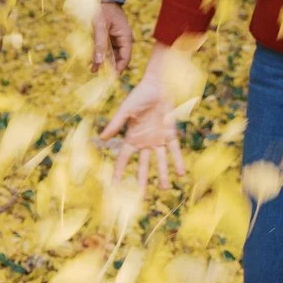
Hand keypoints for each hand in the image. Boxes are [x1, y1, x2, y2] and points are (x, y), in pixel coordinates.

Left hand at [93, 3, 134, 73]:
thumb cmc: (102, 9)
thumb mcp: (100, 26)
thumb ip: (99, 44)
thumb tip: (98, 63)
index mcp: (126, 37)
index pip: (125, 58)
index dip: (118, 69)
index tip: (108, 78)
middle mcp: (122, 39)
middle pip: (118, 58)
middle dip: (108, 67)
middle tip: (97, 74)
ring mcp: (115, 38)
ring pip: (111, 54)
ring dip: (103, 61)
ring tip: (92, 68)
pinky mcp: (108, 36)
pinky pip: (105, 49)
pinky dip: (99, 54)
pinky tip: (91, 58)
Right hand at [97, 44, 188, 188]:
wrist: (159, 85)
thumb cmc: (140, 95)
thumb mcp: (126, 110)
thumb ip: (115, 124)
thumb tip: (102, 137)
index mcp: (132, 137)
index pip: (124, 159)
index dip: (119, 171)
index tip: (115, 186)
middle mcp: (145, 142)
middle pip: (144, 166)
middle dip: (143, 181)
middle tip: (142, 197)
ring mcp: (158, 139)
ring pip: (160, 162)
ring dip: (163, 175)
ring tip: (166, 189)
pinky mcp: (170, 134)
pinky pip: (174, 151)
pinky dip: (177, 161)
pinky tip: (180, 173)